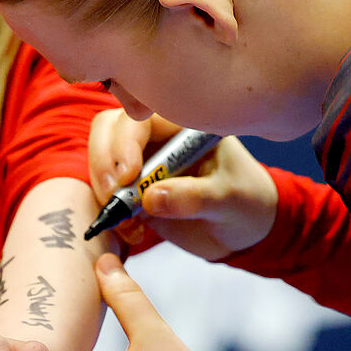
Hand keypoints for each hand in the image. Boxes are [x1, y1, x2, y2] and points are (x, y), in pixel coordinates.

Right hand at [88, 110, 278, 260]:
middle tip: (114, 196)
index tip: (128, 176)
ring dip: (104, 191)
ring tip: (128, 223)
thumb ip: (195, 197)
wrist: (248, 228)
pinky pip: (107, 193)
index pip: (140, 118)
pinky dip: (110, 213)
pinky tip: (133, 233)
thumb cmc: (247, 201)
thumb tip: (151, 198)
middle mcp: (159, 136)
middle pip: (109, 130)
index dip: (125, 142)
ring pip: (102, 160)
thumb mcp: (229, 199)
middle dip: (103, 162)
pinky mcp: (134, 189)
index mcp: (184, 124)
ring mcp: (143, 161)